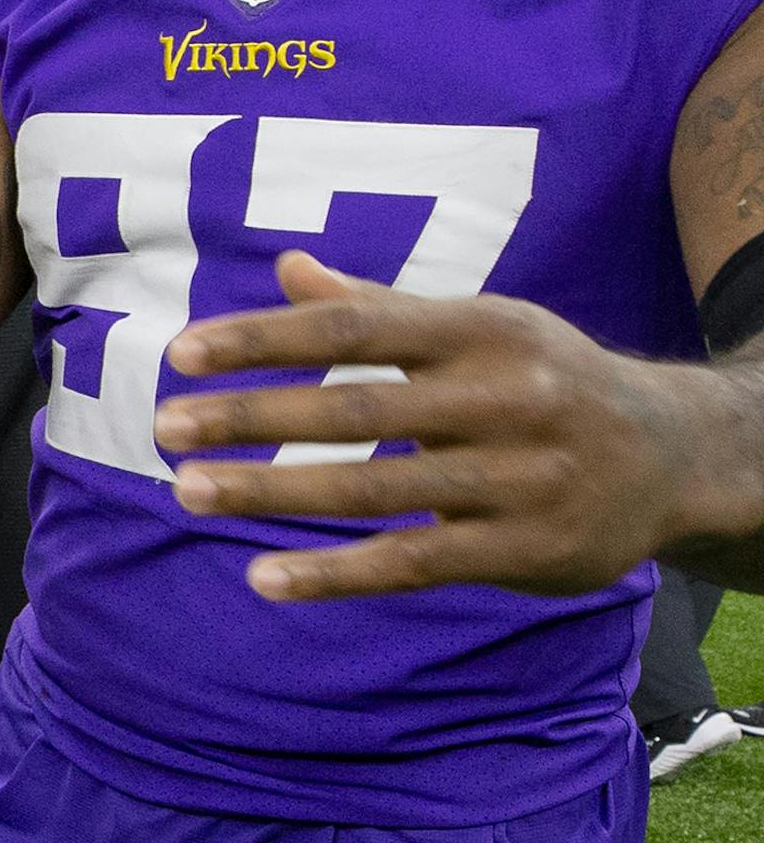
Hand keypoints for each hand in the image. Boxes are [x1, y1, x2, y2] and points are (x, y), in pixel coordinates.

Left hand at [152, 252, 716, 602]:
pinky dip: (333, 573)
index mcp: (478, 328)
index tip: (181, 354)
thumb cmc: (541, 375)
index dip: (263, 338)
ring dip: (272, 492)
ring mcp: (518, 477)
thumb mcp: (475, 326)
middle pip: (353, 406)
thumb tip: (287, 266)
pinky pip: (413, 564)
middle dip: (251, 417)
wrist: (678, 454)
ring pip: (372, 489)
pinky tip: (264, 576)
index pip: (351, 325)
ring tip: (190, 491)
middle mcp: (502, 396)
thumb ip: (378, 304)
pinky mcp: (527, 550)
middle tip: (164, 429)